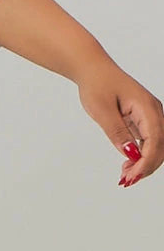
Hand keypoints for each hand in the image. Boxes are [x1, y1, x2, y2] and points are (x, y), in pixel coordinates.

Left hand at [77, 63, 163, 186]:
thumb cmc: (97, 85)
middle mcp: (154, 112)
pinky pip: (147, 142)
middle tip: (125, 181)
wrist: (92, 69)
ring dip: (143, 163)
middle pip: (159, 146)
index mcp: (147, 107)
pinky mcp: (143, 120)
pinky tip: (127, 166)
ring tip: (124, 177)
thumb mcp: (102, 110)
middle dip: (146, 166)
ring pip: (155, 146)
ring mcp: (150, 116)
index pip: (154, 141)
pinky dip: (139, 155)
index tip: (131, 176)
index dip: (145, 162)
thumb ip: (117, 132)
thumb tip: (130, 153)